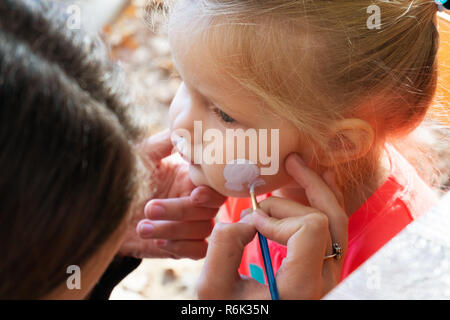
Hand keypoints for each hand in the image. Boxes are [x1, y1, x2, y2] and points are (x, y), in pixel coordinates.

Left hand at [118, 130, 226, 258]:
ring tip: (141, 226)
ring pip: (203, 229)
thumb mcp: (141, 155)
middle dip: (180, 211)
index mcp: (190, 177)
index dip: (209, 190)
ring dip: (173, 229)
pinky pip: (198, 250)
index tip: (192, 192)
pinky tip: (158, 241)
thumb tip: (187, 127)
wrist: (100, 211)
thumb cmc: (123, 178)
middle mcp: (193, 199)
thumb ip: (166, 142)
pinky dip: (182, 247)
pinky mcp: (181, 245)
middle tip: (149, 208)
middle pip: (209, 209)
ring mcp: (189, 223)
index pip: (216, 184)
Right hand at [197, 153, 347, 298]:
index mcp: (301, 286)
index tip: (251, 224)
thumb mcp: (214, 290)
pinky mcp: (324, 265)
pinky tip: (320, 179)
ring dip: (313, 189)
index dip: (277, 216)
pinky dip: (323, 200)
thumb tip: (248, 218)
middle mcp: (325, 278)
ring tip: (297, 165)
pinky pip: (334, 226)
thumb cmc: (233, 313)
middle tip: (260, 199)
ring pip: (336, 217)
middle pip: (324, 216)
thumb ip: (224, 248)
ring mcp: (329, 272)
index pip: (311, 227)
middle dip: (287, 201)